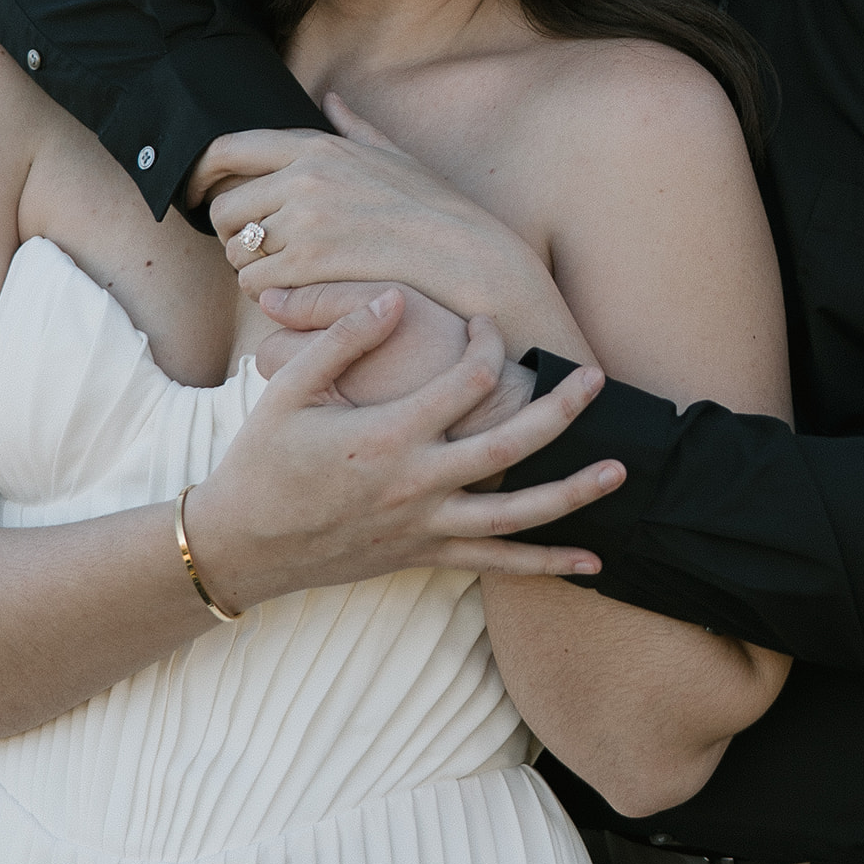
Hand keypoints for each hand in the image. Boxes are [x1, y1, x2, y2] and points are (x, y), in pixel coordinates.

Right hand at [186, 287, 620, 613]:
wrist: (243, 546)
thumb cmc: (262, 461)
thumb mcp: (288, 391)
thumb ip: (342, 340)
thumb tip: (394, 298)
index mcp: (384, 437)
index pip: (462, 383)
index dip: (487, 346)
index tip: (488, 323)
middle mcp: (415, 485)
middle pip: (507, 446)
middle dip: (559, 411)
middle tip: (598, 379)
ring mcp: (425, 527)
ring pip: (516, 514)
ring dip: (573, 492)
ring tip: (620, 471)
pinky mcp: (426, 556)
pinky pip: (497, 565)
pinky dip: (547, 564)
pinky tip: (593, 560)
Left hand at [190, 95, 562, 347]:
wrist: (468, 257)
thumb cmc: (438, 210)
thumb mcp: (397, 156)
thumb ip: (356, 127)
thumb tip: (332, 98)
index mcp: (318, 147)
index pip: (226, 149)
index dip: (200, 175)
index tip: (197, 195)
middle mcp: (304, 179)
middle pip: (225, 210)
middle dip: (233, 236)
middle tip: (257, 253)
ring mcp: (305, 222)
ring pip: (238, 254)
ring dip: (252, 271)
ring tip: (284, 277)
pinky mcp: (310, 266)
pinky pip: (258, 284)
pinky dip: (268, 295)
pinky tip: (298, 296)